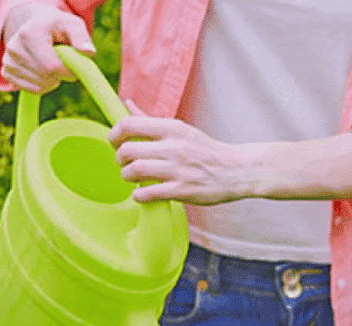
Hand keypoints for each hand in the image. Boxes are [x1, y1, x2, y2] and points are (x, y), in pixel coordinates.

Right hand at [0, 3, 96, 93]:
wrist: (37, 26)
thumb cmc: (58, 28)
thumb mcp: (73, 25)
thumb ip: (81, 37)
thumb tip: (89, 52)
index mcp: (29, 34)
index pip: (51, 66)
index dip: (68, 72)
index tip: (73, 66)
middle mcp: (14, 48)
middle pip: (46, 78)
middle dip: (61, 75)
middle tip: (62, 63)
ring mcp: (8, 61)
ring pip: (40, 87)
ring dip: (53, 81)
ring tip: (51, 63)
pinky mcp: (6, 73)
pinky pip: (32, 91)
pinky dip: (43, 86)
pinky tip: (43, 71)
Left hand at [110, 100, 252, 204]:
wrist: (236, 170)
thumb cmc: (206, 151)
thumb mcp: (181, 130)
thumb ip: (151, 119)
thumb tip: (128, 104)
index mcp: (172, 128)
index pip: (129, 124)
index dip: (114, 135)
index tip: (115, 143)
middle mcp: (173, 146)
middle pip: (128, 150)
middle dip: (120, 159)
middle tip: (125, 164)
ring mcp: (178, 169)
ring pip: (135, 171)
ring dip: (127, 177)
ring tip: (132, 179)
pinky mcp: (183, 190)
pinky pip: (148, 193)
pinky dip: (139, 195)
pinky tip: (142, 194)